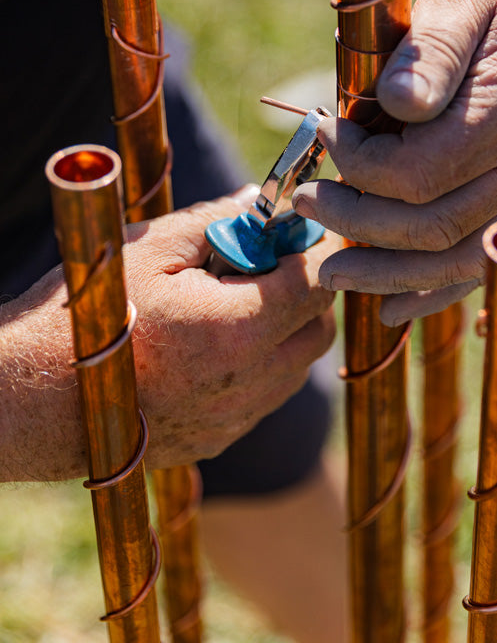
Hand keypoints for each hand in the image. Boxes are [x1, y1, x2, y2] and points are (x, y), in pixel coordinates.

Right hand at [0, 188, 337, 480]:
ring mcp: (233, 420)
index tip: (296, 228)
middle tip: (264, 260)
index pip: (314, 284)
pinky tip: (215, 338)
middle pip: (318, 329)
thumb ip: (217, 222)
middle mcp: (245, 385)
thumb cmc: (86, 314)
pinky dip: (262, 362)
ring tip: (232, 298)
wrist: (31, 397)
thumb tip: (260, 202)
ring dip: (285, 326)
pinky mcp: (217, 439)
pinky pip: (266, 396)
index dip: (313, 248)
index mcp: (234, 332)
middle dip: (305, 287)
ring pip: (297, 366)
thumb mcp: (151, 249)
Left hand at [292, 0, 496, 324]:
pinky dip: (435, 289)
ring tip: (332, 271)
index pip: (418, 174)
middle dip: (359, 223)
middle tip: (309, 200)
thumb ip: (430, 53)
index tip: (324, 132)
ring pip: (456, 258)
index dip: (358, 166)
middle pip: (432, 227)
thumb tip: (394, 105)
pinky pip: (482, 261)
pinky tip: (392, 306)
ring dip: (388, 273)